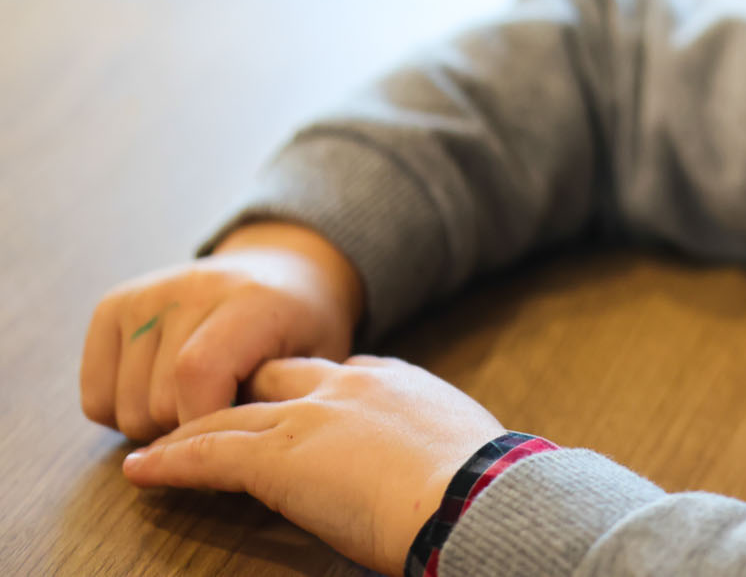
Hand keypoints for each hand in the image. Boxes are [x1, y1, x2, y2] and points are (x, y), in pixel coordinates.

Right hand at [80, 221, 364, 439]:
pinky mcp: (113, 307)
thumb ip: (283, 407)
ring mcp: (146, 296)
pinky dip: (122, 416)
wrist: (284, 272)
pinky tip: (161, 395)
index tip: (229, 450)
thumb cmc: (304, 331)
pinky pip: (95, 400)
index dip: (203, 424)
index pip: (197, 372)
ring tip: (196, 404)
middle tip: (223, 419)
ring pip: (122, 410)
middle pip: (156, 403)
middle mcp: (190, 289)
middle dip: (188, 433)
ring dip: (155, 428)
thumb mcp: (317, 366)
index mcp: (251, 300)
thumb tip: (237, 462)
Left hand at [122, 355, 504, 576]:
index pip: (335, 372)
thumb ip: (432, 449)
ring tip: (157, 443)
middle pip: (273, 377)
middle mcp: (346, 385)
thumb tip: (440, 477)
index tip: (290, 404)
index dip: (305, 388)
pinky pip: (208, 455)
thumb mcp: (462, 447)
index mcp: (395, 380)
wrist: (474, 492)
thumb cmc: (483, 485)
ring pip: (229, 416)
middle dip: (239, 392)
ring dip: (189, 430)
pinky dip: (171, 462)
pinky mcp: (279, 458)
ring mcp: (310, 417)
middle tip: (208, 410)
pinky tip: (144, 470)